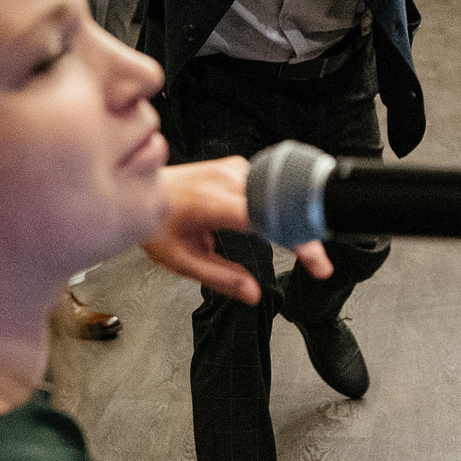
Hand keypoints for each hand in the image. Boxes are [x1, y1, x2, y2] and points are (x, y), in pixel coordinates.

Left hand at [144, 157, 332, 303]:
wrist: (142, 187)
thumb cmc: (158, 224)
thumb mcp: (183, 261)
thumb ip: (221, 278)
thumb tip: (254, 295)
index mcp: (212, 203)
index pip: (268, 220)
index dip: (297, 241)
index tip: (316, 264)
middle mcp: (227, 180)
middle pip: (282, 206)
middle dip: (306, 234)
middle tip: (318, 263)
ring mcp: (234, 168)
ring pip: (280, 194)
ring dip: (295, 219)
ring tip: (305, 247)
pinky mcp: (237, 166)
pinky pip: (270, 185)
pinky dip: (282, 205)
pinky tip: (283, 222)